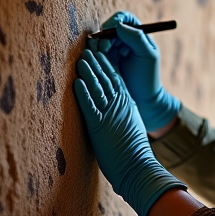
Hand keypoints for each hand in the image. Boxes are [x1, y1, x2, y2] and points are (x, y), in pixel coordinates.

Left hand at [74, 50, 184, 215]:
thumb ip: (124, 115)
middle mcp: (119, 105)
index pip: (116, 78)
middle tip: (88, 47)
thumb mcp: (131, 127)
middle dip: (97, 62)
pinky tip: (76, 82)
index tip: (99, 53)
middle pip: (107, 78)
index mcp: (127, 104)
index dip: (106, 64)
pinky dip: (83, 93)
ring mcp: (110, 114)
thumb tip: (116, 112)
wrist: (138, 168)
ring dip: (88, 72)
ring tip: (80, 59)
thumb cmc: (133, 153)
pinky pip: (90, 106)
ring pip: (98, 87)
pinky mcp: (100, 126)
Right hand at [86, 11, 180, 131]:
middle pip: (109, 29)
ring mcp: (114, 50)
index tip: (109, 28)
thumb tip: (119, 25)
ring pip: (101, 40)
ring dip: (99, 45)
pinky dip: (95, 55)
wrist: (143, 99)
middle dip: (105, 36)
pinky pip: (96, 53)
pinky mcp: (105, 61)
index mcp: (138, 34)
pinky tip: (99, 62)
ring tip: (103, 55)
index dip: (115, 20)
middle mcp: (125, 40)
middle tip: (105, 48)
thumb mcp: (147, 55)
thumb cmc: (148, 76)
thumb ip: (136, 38)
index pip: (124, 19)